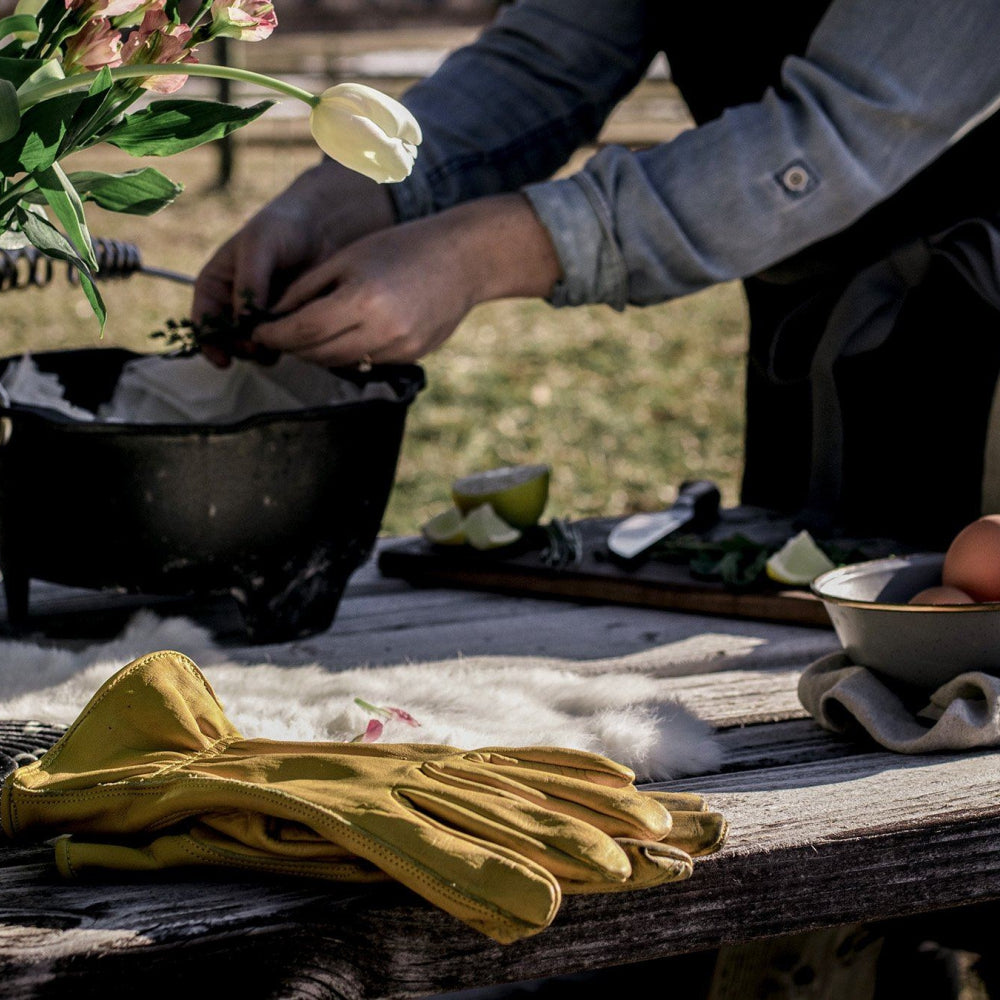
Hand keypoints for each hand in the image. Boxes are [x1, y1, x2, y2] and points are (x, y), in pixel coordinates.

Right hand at [191, 158, 395, 363]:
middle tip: (259, 349)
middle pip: (228, 341)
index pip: (203, 322)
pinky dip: (286, 345)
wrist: (318, 227)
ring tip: (280, 343)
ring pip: (255, 347)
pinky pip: (281, 342)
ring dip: (264, 351)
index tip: (224, 360)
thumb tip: (244, 323)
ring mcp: (259, 316)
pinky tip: (297, 338)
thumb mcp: (258, 248)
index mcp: (215, 286)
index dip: (209, 344)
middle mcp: (233, 305)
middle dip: (241, 349)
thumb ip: (249, 284)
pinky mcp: (285, 321)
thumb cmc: (280, 228)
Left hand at [248, 193, 561, 366]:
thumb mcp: (348, 258)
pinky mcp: (411, 357)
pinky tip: (346, 333)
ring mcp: (400, 348)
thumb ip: (308, 289)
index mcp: (361, 299)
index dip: (273, 333)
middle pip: (318, 353)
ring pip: (340, 363)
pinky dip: (348, 352)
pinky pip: (366, 362)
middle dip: (292, 345)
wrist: (463, 260)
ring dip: (317, 352)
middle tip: (276, 333)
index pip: (302, 330)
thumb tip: (272, 317)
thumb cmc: (400, 248)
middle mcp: (382, 331)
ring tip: (308, 333)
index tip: (256, 330)